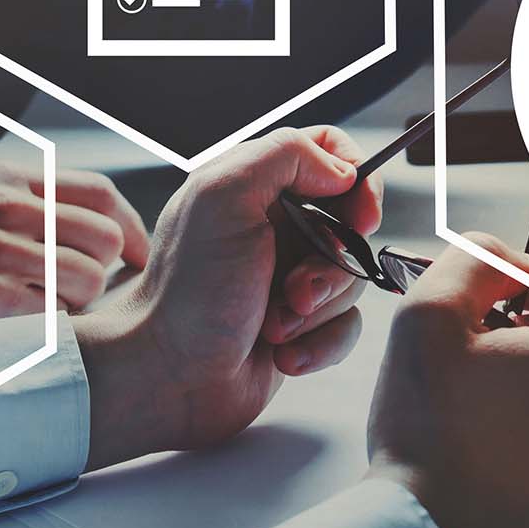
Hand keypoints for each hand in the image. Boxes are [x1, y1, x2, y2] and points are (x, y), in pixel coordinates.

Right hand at [0, 162, 150, 340]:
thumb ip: (19, 204)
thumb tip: (84, 226)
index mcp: (6, 178)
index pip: (100, 193)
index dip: (130, 227)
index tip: (136, 255)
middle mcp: (5, 204)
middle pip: (104, 236)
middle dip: (106, 271)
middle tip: (87, 293)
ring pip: (87, 278)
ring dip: (79, 304)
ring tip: (48, 312)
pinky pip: (51, 313)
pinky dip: (48, 326)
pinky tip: (21, 327)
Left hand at [73, 127, 382, 471]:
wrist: (168, 378)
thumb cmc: (188, 292)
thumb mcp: (223, 198)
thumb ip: (285, 156)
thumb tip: (342, 169)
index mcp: (256, 185)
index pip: (329, 150)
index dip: (357, 179)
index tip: (360, 217)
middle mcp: (276, 226)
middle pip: (351, 223)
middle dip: (334, 263)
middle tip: (296, 287)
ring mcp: (290, 275)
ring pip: (352, 278)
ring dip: (318, 308)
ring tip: (275, 325)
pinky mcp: (301, 324)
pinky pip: (347, 326)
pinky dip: (320, 343)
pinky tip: (283, 354)